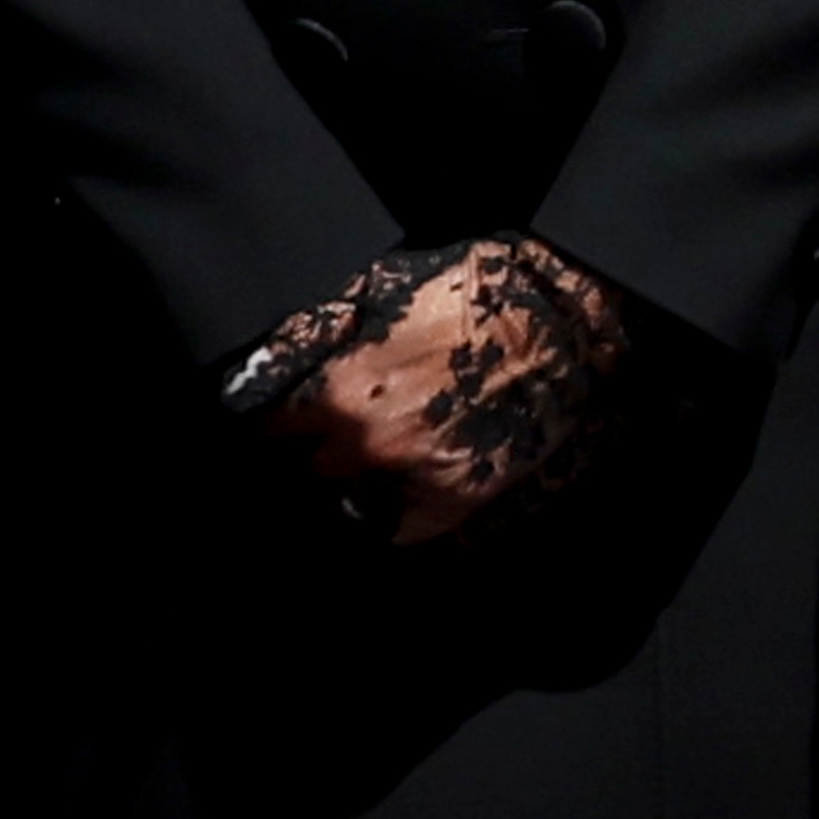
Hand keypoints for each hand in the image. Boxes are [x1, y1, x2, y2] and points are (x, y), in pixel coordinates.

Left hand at [250, 236, 625, 544]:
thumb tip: (270, 361)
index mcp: (342, 390)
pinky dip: (391, 514)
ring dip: (348, 483)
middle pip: (311, 467)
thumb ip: (315, 332)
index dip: (272, 421)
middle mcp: (372, 443)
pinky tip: (390, 492)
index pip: (274, 427)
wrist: (548, 321)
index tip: (273, 421)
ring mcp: (416, 477)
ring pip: (351, 501)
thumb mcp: (373, 289)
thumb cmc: (463, 292)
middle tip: (320, 437)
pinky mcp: (458, 499)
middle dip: (312, 450)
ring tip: (356, 463)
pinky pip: (401, 529)